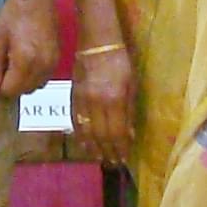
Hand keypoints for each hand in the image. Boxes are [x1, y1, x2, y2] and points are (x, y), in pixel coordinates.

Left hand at [0, 0, 63, 99]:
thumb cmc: (14, 14)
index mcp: (25, 61)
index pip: (11, 91)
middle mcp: (42, 66)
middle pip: (24, 91)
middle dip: (11, 86)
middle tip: (2, 68)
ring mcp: (53, 63)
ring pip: (35, 87)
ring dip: (23, 82)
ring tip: (14, 64)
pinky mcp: (58, 58)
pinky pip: (44, 78)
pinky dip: (34, 76)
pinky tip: (26, 61)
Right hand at [71, 43, 139, 164]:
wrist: (98, 43)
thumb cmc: (121, 62)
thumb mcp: (133, 86)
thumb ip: (129, 112)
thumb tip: (129, 136)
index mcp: (115, 99)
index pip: (117, 132)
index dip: (120, 148)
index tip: (123, 160)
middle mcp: (97, 103)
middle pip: (101, 135)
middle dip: (107, 151)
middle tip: (112, 163)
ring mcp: (82, 100)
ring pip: (86, 131)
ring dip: (93, 147)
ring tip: (99, 158)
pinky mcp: (73, 96)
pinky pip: (76, 120)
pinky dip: (80, 135)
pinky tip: (84, 144)